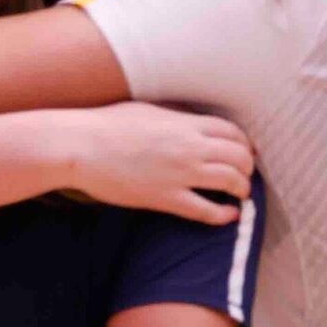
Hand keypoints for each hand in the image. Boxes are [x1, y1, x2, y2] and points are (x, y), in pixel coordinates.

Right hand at [59, 104, 256, 221]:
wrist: (79, 146)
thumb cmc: (107, 125)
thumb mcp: (149, 111)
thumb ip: (176, 119)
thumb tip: (192, 125)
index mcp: (186, 124)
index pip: (233, 133)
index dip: (244, 144)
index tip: (244, 152)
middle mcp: (189, 147)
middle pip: (239, 157)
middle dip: (247, 167)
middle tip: (244, 174)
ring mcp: (180, 173)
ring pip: (230, 181)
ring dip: (242, 188)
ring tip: (240, 193)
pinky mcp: (165, 198)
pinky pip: (205, 210)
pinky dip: (224, 215)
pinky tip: (229, 215)